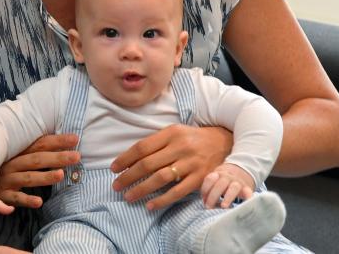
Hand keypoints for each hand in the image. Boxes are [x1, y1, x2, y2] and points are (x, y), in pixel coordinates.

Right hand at [0, 134, 79, 208]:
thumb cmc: (0, 166)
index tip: (75, 139)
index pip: (40, 144)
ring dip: (45, 176)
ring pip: (28, 178)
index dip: (57, 141)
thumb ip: (33, 150)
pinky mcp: (2, 195)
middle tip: (76, 156)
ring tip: (61, 175)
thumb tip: (60, 144)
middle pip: (37, 159)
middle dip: (57, 157)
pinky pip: (15, 198)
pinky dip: (26, 199)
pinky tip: (39, 202)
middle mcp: (12, 164)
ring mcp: (7, 179)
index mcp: (17, 152)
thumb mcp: (14, 155)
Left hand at [110, 124, 231, 210]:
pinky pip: (178, 191)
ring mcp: (191, 163)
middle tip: (116, 185)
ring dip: (141, 189)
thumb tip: (130, 158)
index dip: (125, 159)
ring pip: (160, 178)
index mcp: (171, 133)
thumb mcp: (175, 132)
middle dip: (128, 176)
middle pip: (148, 164)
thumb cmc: (193, 138)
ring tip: (128, 196)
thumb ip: (156, 143)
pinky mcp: (200, 178)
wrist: (224, 142)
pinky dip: (162, 200)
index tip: (113, 168)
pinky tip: (150, 205)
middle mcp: (180, 147)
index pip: (142, 147)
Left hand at [200, 163, 254, 208]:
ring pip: (234, 188)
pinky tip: (245, 203)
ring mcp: (238, 182)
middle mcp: (228, 177)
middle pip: (220, 184)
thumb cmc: (224, 181)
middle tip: (208, 207)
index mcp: (218, 174)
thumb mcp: (216, 180)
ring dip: (228, 197)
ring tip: (223, 206)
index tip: (203, 200)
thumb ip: (210, 190)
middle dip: (213, 196)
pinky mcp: (247, 188)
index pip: (210, 179)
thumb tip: (206, 204)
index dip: (205, 189)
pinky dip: (248, 197)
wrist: (242, 171)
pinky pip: (248, 192)